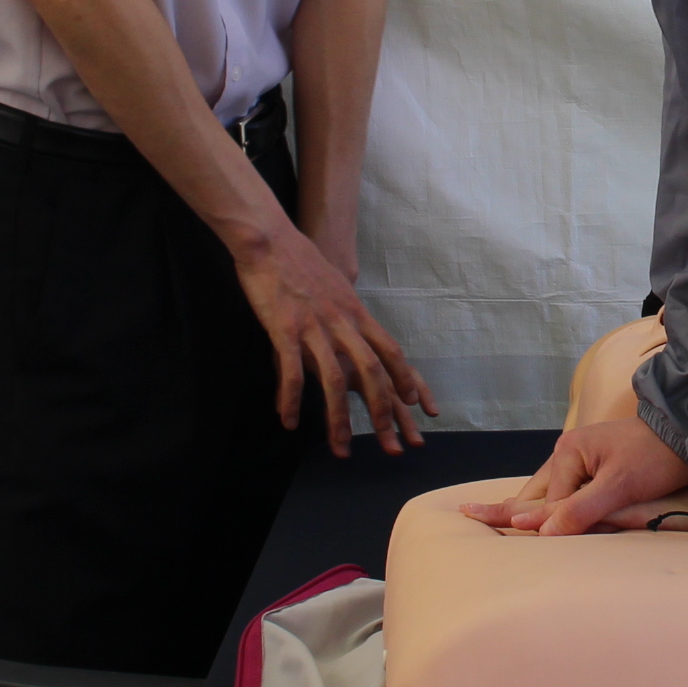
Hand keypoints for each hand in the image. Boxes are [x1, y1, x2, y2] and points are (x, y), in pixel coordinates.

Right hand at [233, 226, 435, 456]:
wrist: (271, 239)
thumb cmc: (301, 262)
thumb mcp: (336, 287)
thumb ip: (346, 312)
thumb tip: (353, 330)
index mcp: (356, 312)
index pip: (391, 350)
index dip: (405, 379)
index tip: (416, 405)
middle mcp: (342, 322)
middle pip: (371, 373)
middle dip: (382, 412)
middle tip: (388, 442)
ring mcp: (314, 327)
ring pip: (334, 381)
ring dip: (338, 419)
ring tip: (342, 447)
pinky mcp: (285, 329)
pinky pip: (292, 373)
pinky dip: (291, 400)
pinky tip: (288, 421)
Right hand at [461, 415, 687, 535]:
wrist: (686, 432)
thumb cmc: (655, 457)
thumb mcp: (620, 485)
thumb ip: (581, 510)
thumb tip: (539, 531)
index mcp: (568, 453)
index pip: (549, 503)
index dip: (551, 526)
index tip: (533, 544)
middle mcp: (566, 453)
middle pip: (535, 493)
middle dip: (512, 509)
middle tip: (466, 512)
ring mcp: (578, 458)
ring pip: (546, 490)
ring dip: (530, 506)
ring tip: (488, 512)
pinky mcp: (592, 464)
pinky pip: (563, 489)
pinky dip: (549, 500)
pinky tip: (535, 508)